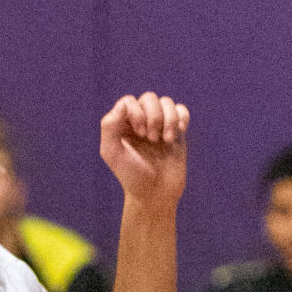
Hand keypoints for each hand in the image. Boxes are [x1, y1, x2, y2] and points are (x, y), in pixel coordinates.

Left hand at [100, 92, 188, 210]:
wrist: (156, 193)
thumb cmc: (132, 175)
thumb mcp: (112, 152)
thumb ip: (109, 126)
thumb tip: (123, 104)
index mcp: (122, 124)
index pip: (129, 101)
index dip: (137, 112)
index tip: (139, 134)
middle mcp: (140, 120)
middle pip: (149, 98)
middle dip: (153, 116)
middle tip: (151, 139)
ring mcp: (159, 124)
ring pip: (166, 102)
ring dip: (169, 118)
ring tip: (166, 140)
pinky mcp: (176, 130)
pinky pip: (181, 109)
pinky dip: (182, 117)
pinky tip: (180, 131)